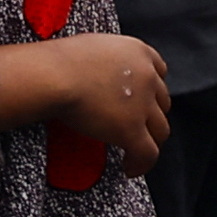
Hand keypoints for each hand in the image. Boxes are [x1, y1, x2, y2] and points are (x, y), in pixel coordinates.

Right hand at [0, 33, 171, 169]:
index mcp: (139, 53)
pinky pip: (148, 153)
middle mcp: (148, 77)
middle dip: (150, 116)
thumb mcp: (93, 48)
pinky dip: (141, 163)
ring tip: (134, 152)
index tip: (143, 100)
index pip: (158, 72)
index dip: (151, 90)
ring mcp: (142, 104)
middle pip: (161, 102)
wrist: (55, 74)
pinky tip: (129, 168)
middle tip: (135, 127)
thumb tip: (93, 70)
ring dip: (149, 141)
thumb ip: (105, 60)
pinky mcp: (131, 129)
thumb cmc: (58, 61)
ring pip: (159, 129)